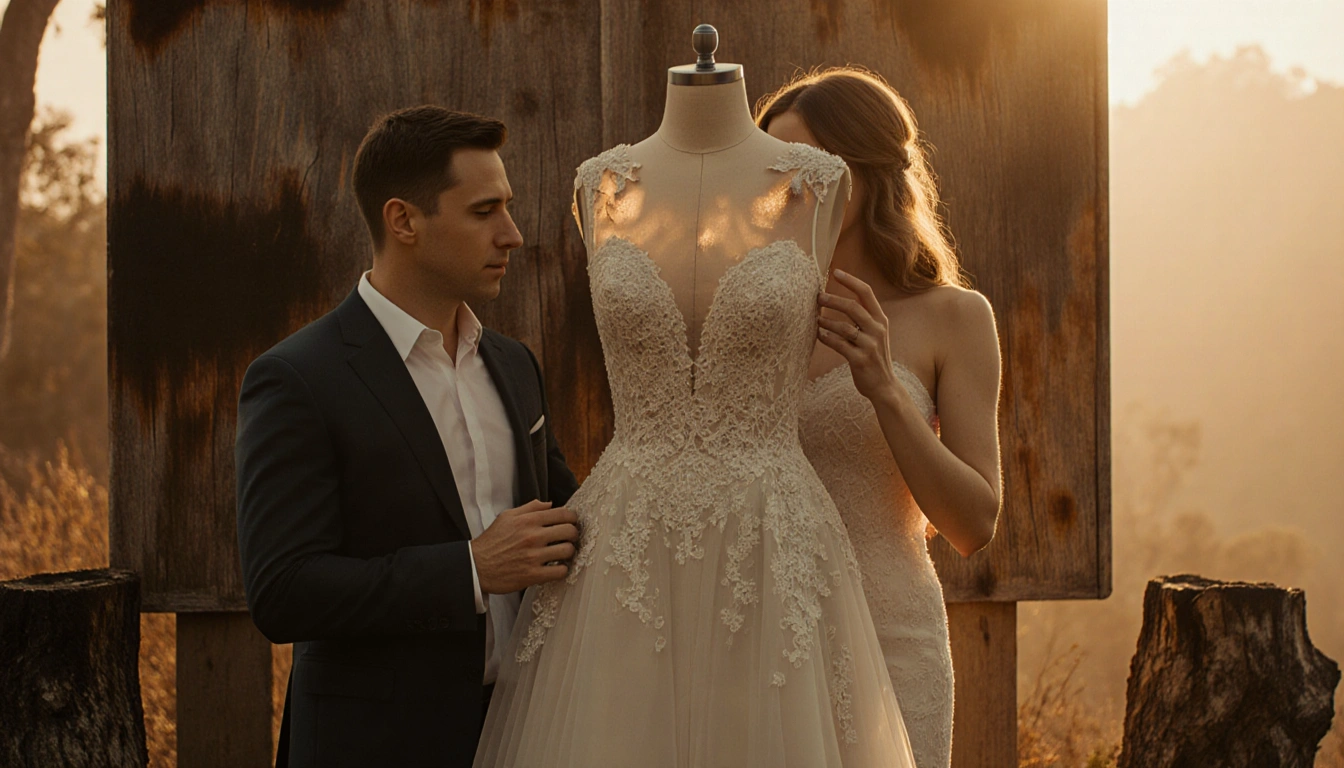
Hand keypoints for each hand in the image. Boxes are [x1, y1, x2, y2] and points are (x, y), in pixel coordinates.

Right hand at [472, 500, 578, 594]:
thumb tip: (550, 504)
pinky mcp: (533, 575)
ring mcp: (534, 556)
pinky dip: (562, 569)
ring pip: (568, 551)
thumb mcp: (507, 517)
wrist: (476, 566)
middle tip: (569, 538)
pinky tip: (556, 567)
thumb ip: (530, 508)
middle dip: (573, 534)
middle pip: (570, 531)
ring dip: (568, 552)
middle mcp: (533, 536)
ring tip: (562, 554)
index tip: (572, 523)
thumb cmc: (492, 541)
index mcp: (528, 520)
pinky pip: (560, 571)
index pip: (563, 514)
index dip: (573, 518)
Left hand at [817, 269, 901, 404]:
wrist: (884, 386)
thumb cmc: (874, 357)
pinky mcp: (860, 360)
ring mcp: (870, 345)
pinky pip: (839, 345)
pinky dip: (827, 338)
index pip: (866, 293)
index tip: (835, 272)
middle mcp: (878, 330)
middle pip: (853, 307)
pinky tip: (819, 335)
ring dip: (826, 321)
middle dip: (833, 300)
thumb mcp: (874, 334)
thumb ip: (862, 318)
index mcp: (881, 320)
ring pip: (844, 327)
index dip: (850, 281)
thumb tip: (839, 299)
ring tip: (815, 319)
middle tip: (817, 297)